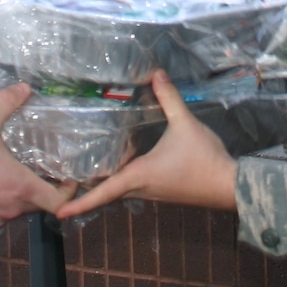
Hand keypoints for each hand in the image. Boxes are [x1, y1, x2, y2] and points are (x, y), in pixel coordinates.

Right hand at [0, 82, 74, 225]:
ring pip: (18, 210)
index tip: (68, 177)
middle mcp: (10, 210)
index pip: (59, 202)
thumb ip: (5, 103)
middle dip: (45, 188)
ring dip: (21, 194)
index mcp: (20, 188)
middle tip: (44, 168)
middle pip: (40, 205)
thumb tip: (25, 88)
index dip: (69, 191)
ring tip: (16, 171)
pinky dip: (0, 200)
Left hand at [57, 72, 236, 218]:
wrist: (229, 185)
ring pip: (120, 190)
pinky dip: (121, 179)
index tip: (58, 212)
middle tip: (63, 182)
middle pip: (106, 193)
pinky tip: (123, 163)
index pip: (102, 193)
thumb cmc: (203, 158)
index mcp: (138, 177)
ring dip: (104, 183)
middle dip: (85, 190)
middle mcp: (140, 189)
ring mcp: (152, 194)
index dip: (79, 202)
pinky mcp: (162, 192)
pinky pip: (134, 187)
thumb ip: (169, 99)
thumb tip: (155, 74)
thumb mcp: (184, 124)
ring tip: (84, 170)